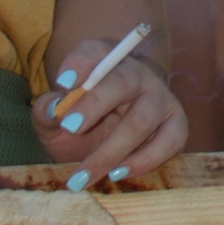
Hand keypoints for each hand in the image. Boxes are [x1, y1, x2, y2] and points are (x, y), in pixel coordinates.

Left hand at [30, 43, 185, 185]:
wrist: (105, 142)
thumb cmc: (79, 123)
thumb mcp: (54, 119)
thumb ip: (47, 111)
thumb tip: (52, 110)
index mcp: (104, 62)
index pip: (94, 51)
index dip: (80, 63)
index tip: (62, 82)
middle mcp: (136, 74)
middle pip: (122, 81)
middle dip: (95, 104)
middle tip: (69, 127)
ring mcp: (160, 98)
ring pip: (143, 119)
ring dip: (113, 149)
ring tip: (86, 172)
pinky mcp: (176, 124)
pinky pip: (170, 140)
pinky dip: (145, 160)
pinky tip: (118, 173)